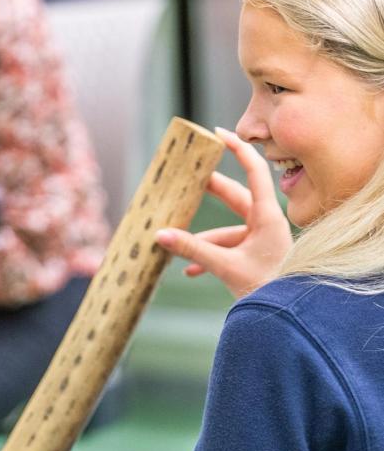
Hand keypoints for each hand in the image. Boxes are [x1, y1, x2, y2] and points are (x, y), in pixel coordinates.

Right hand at [155, 127, 292, 296]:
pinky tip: (190, 271)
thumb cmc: (268, 289)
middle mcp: (265, 223)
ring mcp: (260, 240)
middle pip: (234, 196)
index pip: (253, 171)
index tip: (217, 132)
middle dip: (208, 189)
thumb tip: (159, 234)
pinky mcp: (254, 255)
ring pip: (225, 227)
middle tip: (188, 175)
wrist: (290, 318)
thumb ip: (193, 250)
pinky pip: (227, 247)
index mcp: (267, 217)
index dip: (236, 149)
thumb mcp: (226, 267)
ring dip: (201, 237)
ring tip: (175, 243)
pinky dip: (208, 255)